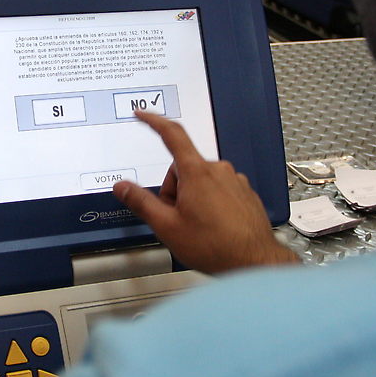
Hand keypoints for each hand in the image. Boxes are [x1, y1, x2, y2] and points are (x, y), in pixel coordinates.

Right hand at [114, 111, 299, 274]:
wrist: (253, 262)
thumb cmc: (214, 246)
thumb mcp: (167, 227)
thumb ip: (141, 202)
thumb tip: (123, 187)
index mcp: (197, 172)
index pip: (172, 135)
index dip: (154, 121)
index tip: (143, 114)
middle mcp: (219, 171)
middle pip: (183, 168)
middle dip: (174, 190)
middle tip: (176, 218)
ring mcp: (234, 181)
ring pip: (202, 181)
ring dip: (193, 198)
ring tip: (197, 227)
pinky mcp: (244, 192)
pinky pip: (219, 190)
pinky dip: (211, 204)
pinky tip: (213, 227)